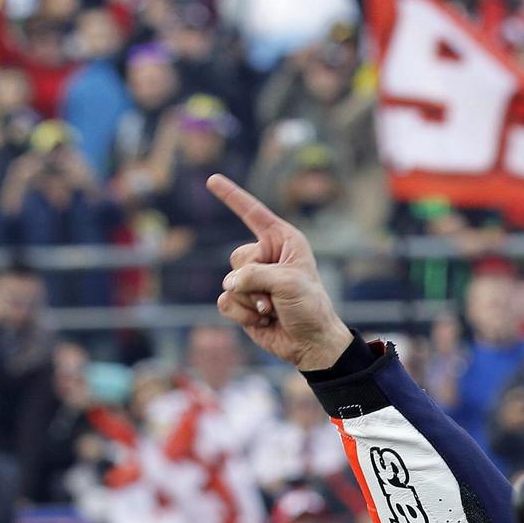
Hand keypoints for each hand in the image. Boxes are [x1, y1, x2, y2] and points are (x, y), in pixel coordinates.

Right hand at [208, 174, 353, 370]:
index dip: (232, 196)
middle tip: (278, 295)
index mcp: (284, 241)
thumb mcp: (288, 283)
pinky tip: (262, 320)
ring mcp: (253, 280)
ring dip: (251, 301)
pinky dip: (242, 314)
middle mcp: (267, 257)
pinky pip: (225, 302)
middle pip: (238, 257)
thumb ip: (254, 276)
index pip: (253, 213)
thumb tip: (228, 286)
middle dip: (255, 280)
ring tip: (273, 309)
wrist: (311, 343)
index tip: (213, 179)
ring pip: (230, 282)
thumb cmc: (310, 308)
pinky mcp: (242, 302)